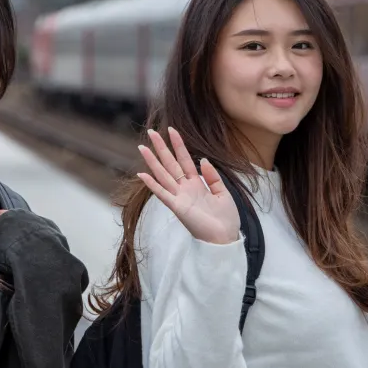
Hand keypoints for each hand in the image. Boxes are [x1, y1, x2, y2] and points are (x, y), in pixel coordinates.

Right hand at [137, 128, 238, 244]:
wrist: (225, 237)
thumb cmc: (225, 219)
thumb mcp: (223, 193)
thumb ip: (213, 177)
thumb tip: (203, 160)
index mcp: (196, 184)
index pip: (185, 160)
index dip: (178, 145)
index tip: (171, 130)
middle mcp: (185, 188)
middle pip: (170, 164)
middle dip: (161, 148)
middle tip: (151, 132)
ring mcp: (179, 197)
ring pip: (163, 175)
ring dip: (152, 162)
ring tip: (142, 147)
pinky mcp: (177, 207)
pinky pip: (163, 194)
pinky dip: (152, 185)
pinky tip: (142, 174)